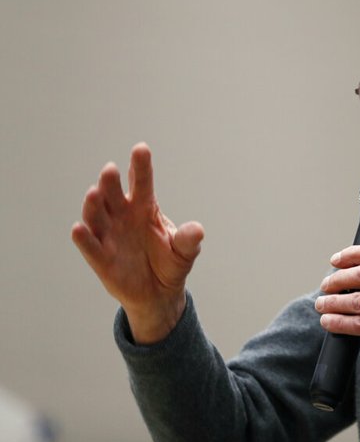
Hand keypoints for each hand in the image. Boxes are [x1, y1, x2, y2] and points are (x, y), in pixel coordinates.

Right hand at [71, 143, 203, 343]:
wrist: (159, 293)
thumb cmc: (170, 263)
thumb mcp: (185, 251)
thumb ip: (188, 240)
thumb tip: (197, 230)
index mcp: (145, 208)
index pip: (142, 183)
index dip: (141, 167)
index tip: (141, 149)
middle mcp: (123, 217)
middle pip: (114, 195)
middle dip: (111, 182)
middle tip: (111, 170)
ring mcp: (110, 236)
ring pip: (98, 216)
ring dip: (94, 205)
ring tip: (94, 193)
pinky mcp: (101, 259)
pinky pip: (91, 246)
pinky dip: (84, 238)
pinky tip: (79, 228)